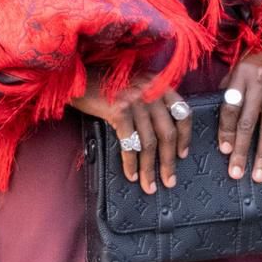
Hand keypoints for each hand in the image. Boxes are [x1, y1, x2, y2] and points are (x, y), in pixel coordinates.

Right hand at [69, 68, 192, 193]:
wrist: (77, 77)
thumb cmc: (104, 83)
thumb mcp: (135, 84)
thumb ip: (150, 99)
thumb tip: (160, 132)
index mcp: (158, 84)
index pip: (183, 113)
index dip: (185, 137)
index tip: (182, 155)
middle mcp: (151, 91)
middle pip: (167, 133)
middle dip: (169, 161)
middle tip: (169, 181)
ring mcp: (135, 101)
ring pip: (149, 143)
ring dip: (149, 168)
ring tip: (149, 185)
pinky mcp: (119, 111)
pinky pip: (129, 143)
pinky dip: (131, 163)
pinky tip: (131, 174)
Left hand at [218, 40, 261, 183]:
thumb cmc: (259, 56)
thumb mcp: (239, 65)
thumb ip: (229, 87)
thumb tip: (217, 114)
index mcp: (242, 74)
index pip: (231, 107)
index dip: (227, 130)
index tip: (224, 150)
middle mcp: (261, 82)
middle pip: (249, 122)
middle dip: (242, 150)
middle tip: (236, 173)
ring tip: (258, 175)